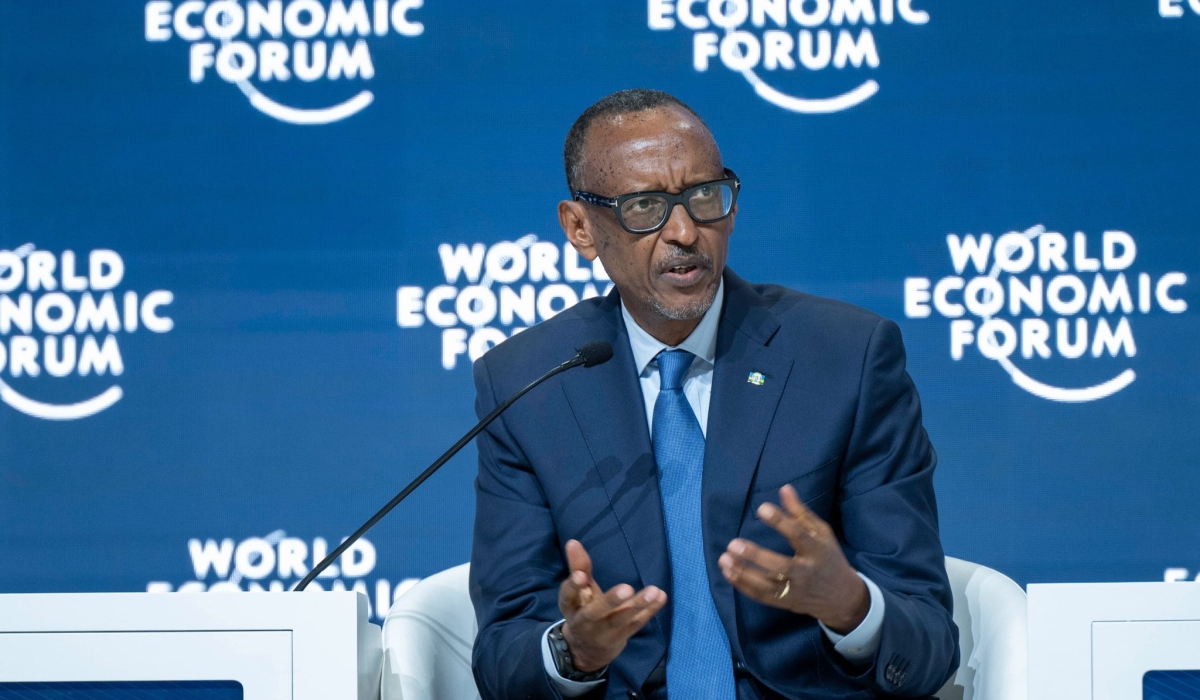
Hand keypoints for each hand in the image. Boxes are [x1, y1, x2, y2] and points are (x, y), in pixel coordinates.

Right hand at [558, 539, 667, 672]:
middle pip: (595, 613)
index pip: (568, 597)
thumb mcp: (578, 590)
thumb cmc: (583, 609)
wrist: (587, 649)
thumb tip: (573, 541)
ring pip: (620, 620)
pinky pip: (637, 623)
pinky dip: (650, 610)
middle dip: (611, 601)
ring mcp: (604, 632)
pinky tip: (661, 596)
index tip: (581, 576)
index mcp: (571, 607)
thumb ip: (578, 567)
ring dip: (637, 605)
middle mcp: (585, 623)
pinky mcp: (622, 636)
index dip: (573, 587)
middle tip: (626, 588)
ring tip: (653, 590)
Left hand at [718, 484, 869, 633]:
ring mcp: (795, 591)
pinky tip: (728, 572)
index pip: (799, 535)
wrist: (842, 597)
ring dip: (743, 574)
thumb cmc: (828, 557)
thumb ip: (800, 512)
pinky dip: (743, 586)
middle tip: (733, 544)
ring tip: (724, 559)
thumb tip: (784, 489)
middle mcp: (806, 573)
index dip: (780, 522)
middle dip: (756, 556)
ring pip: (767, 586)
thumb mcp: (821, 532)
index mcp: (817, 551)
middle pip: (781, 567)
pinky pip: (762, 596)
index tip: (761, 508)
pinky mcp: (785, 603)